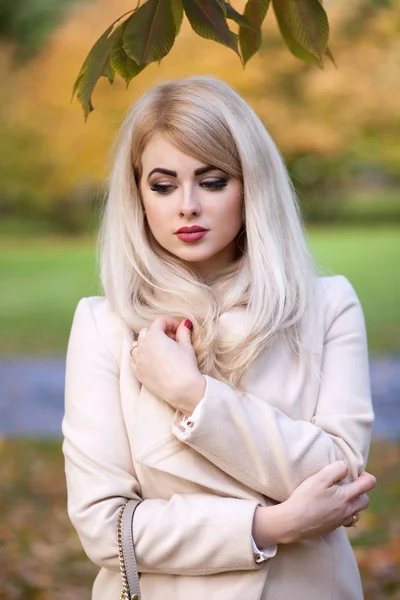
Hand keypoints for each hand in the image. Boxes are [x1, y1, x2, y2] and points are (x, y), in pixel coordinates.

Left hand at [130, 318, 205, 414]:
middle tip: (172, 339)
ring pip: (137, 345)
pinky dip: (141, 357)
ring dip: (147, 343)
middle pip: (147, 332)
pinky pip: (135, 359)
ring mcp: (138, 359)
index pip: (160, 322)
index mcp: (154, 336)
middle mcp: (142, 346)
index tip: (179, 329)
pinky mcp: (137, 372)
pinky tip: (152, 361)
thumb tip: (184, 324)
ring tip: (160, 349)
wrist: (181, 389)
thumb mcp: (186, 346)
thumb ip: (183, 332)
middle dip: (158, 332)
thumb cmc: (185, 366)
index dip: (171, 323)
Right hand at [252, 461, 375, 546]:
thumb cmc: (306, 498)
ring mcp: (341, 521)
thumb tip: (346, 467)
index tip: (352, 473)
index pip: (369, 483)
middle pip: (366, 500)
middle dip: (360, 491)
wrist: (293, 523)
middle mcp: (348, 510)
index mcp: (347, 496)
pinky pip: (345, 520)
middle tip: (345, 484)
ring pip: (357, 512)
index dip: (364, 475)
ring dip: (352, 504)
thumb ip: (336, 469)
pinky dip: (343, 513)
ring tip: (337, 497)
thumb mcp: (320, 477)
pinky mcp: (332, 527)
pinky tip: (330, 508)